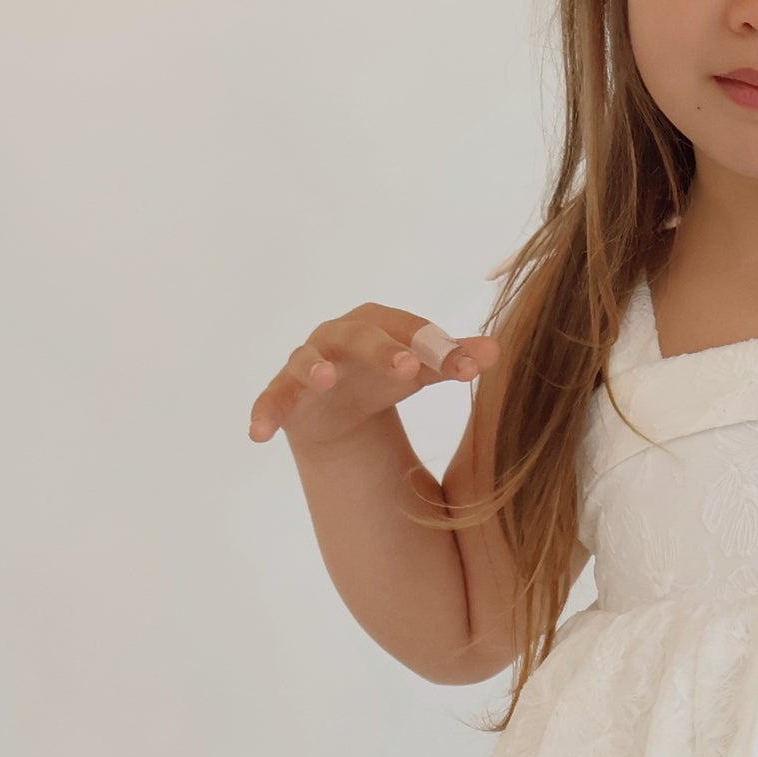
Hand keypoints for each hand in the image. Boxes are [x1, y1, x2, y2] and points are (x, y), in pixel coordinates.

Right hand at [248, 302, 498, 452]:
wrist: (342, 410)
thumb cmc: (387, 376)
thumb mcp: (427, 371)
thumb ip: (456, 360)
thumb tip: (498, 351)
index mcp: (379, 322)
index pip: (411, 329)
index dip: (439, 347)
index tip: (470, 370)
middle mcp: (339, 336)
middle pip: (360, 335)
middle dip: (383, 349)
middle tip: (410, 368)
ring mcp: (307, 364)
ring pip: (308, 360)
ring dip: (315, 367)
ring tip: (325, 379)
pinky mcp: (284, 396)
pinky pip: (272, 400)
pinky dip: (265, 412)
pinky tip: (259, 434)